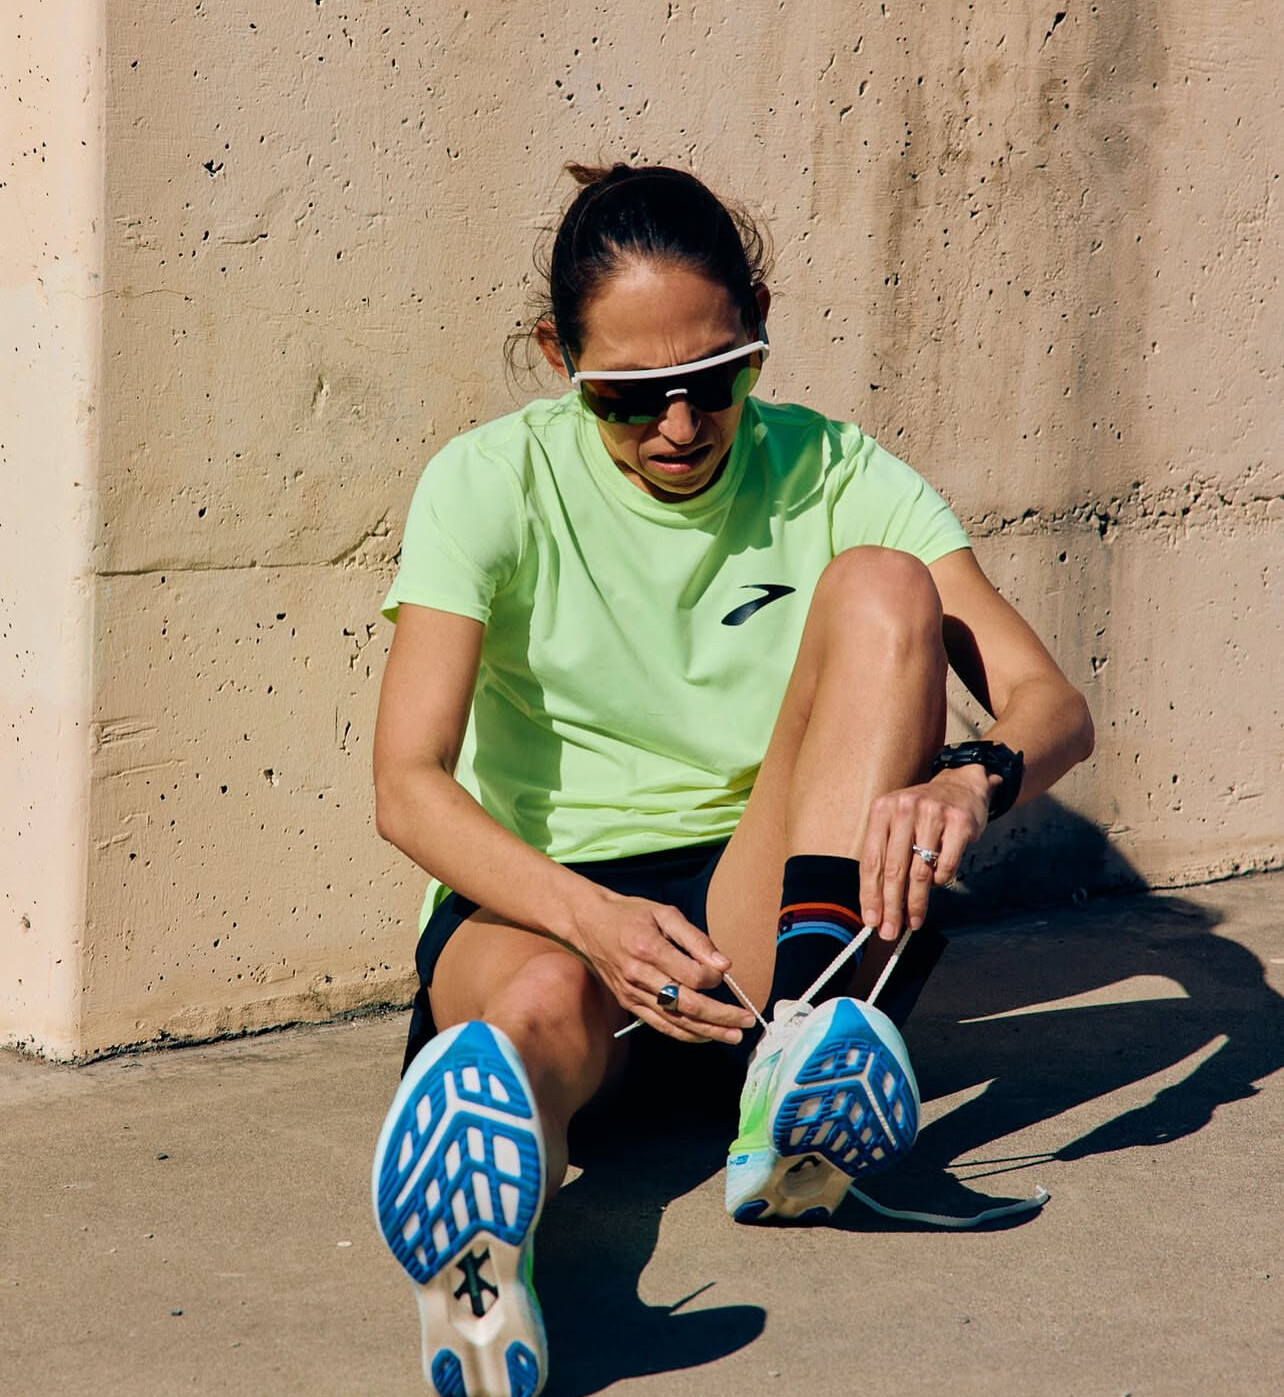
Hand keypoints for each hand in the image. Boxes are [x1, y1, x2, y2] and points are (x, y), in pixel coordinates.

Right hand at [567, 889, 755, 1043]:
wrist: (589, 924)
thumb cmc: (630, 915)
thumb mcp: (664, 914)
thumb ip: (695, 938)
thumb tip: (723, 964)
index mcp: (648, 949)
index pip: (691, 975)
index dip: (713, 977)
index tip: (723, 971)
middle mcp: (639, 976)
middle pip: (687, 1004)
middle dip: (721, 1015)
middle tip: (747, 1020)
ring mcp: (632, 993)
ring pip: (675, 1020)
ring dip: (708, 1031)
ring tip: (734, 1036)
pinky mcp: (629, 1003)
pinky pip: (660, 1024)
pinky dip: (685, 1033)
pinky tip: (705, 1036)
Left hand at [860, 770, 990, 940]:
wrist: (962, 785)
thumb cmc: (921, 815)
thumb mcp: (896, 823)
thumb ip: (885, 856)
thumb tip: (877, 906)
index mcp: (882, 809)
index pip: (871, 860)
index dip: (870, 894)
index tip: (870, 921)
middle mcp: (905, 808)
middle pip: (894, 869)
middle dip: (891, 906)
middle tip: (889, 932)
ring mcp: (933, 814)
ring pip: (920, 872)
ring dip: (916, 904)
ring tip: (913, 922)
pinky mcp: (960, 823)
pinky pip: (946, 866)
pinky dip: (940, 881)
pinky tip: (937, 884)